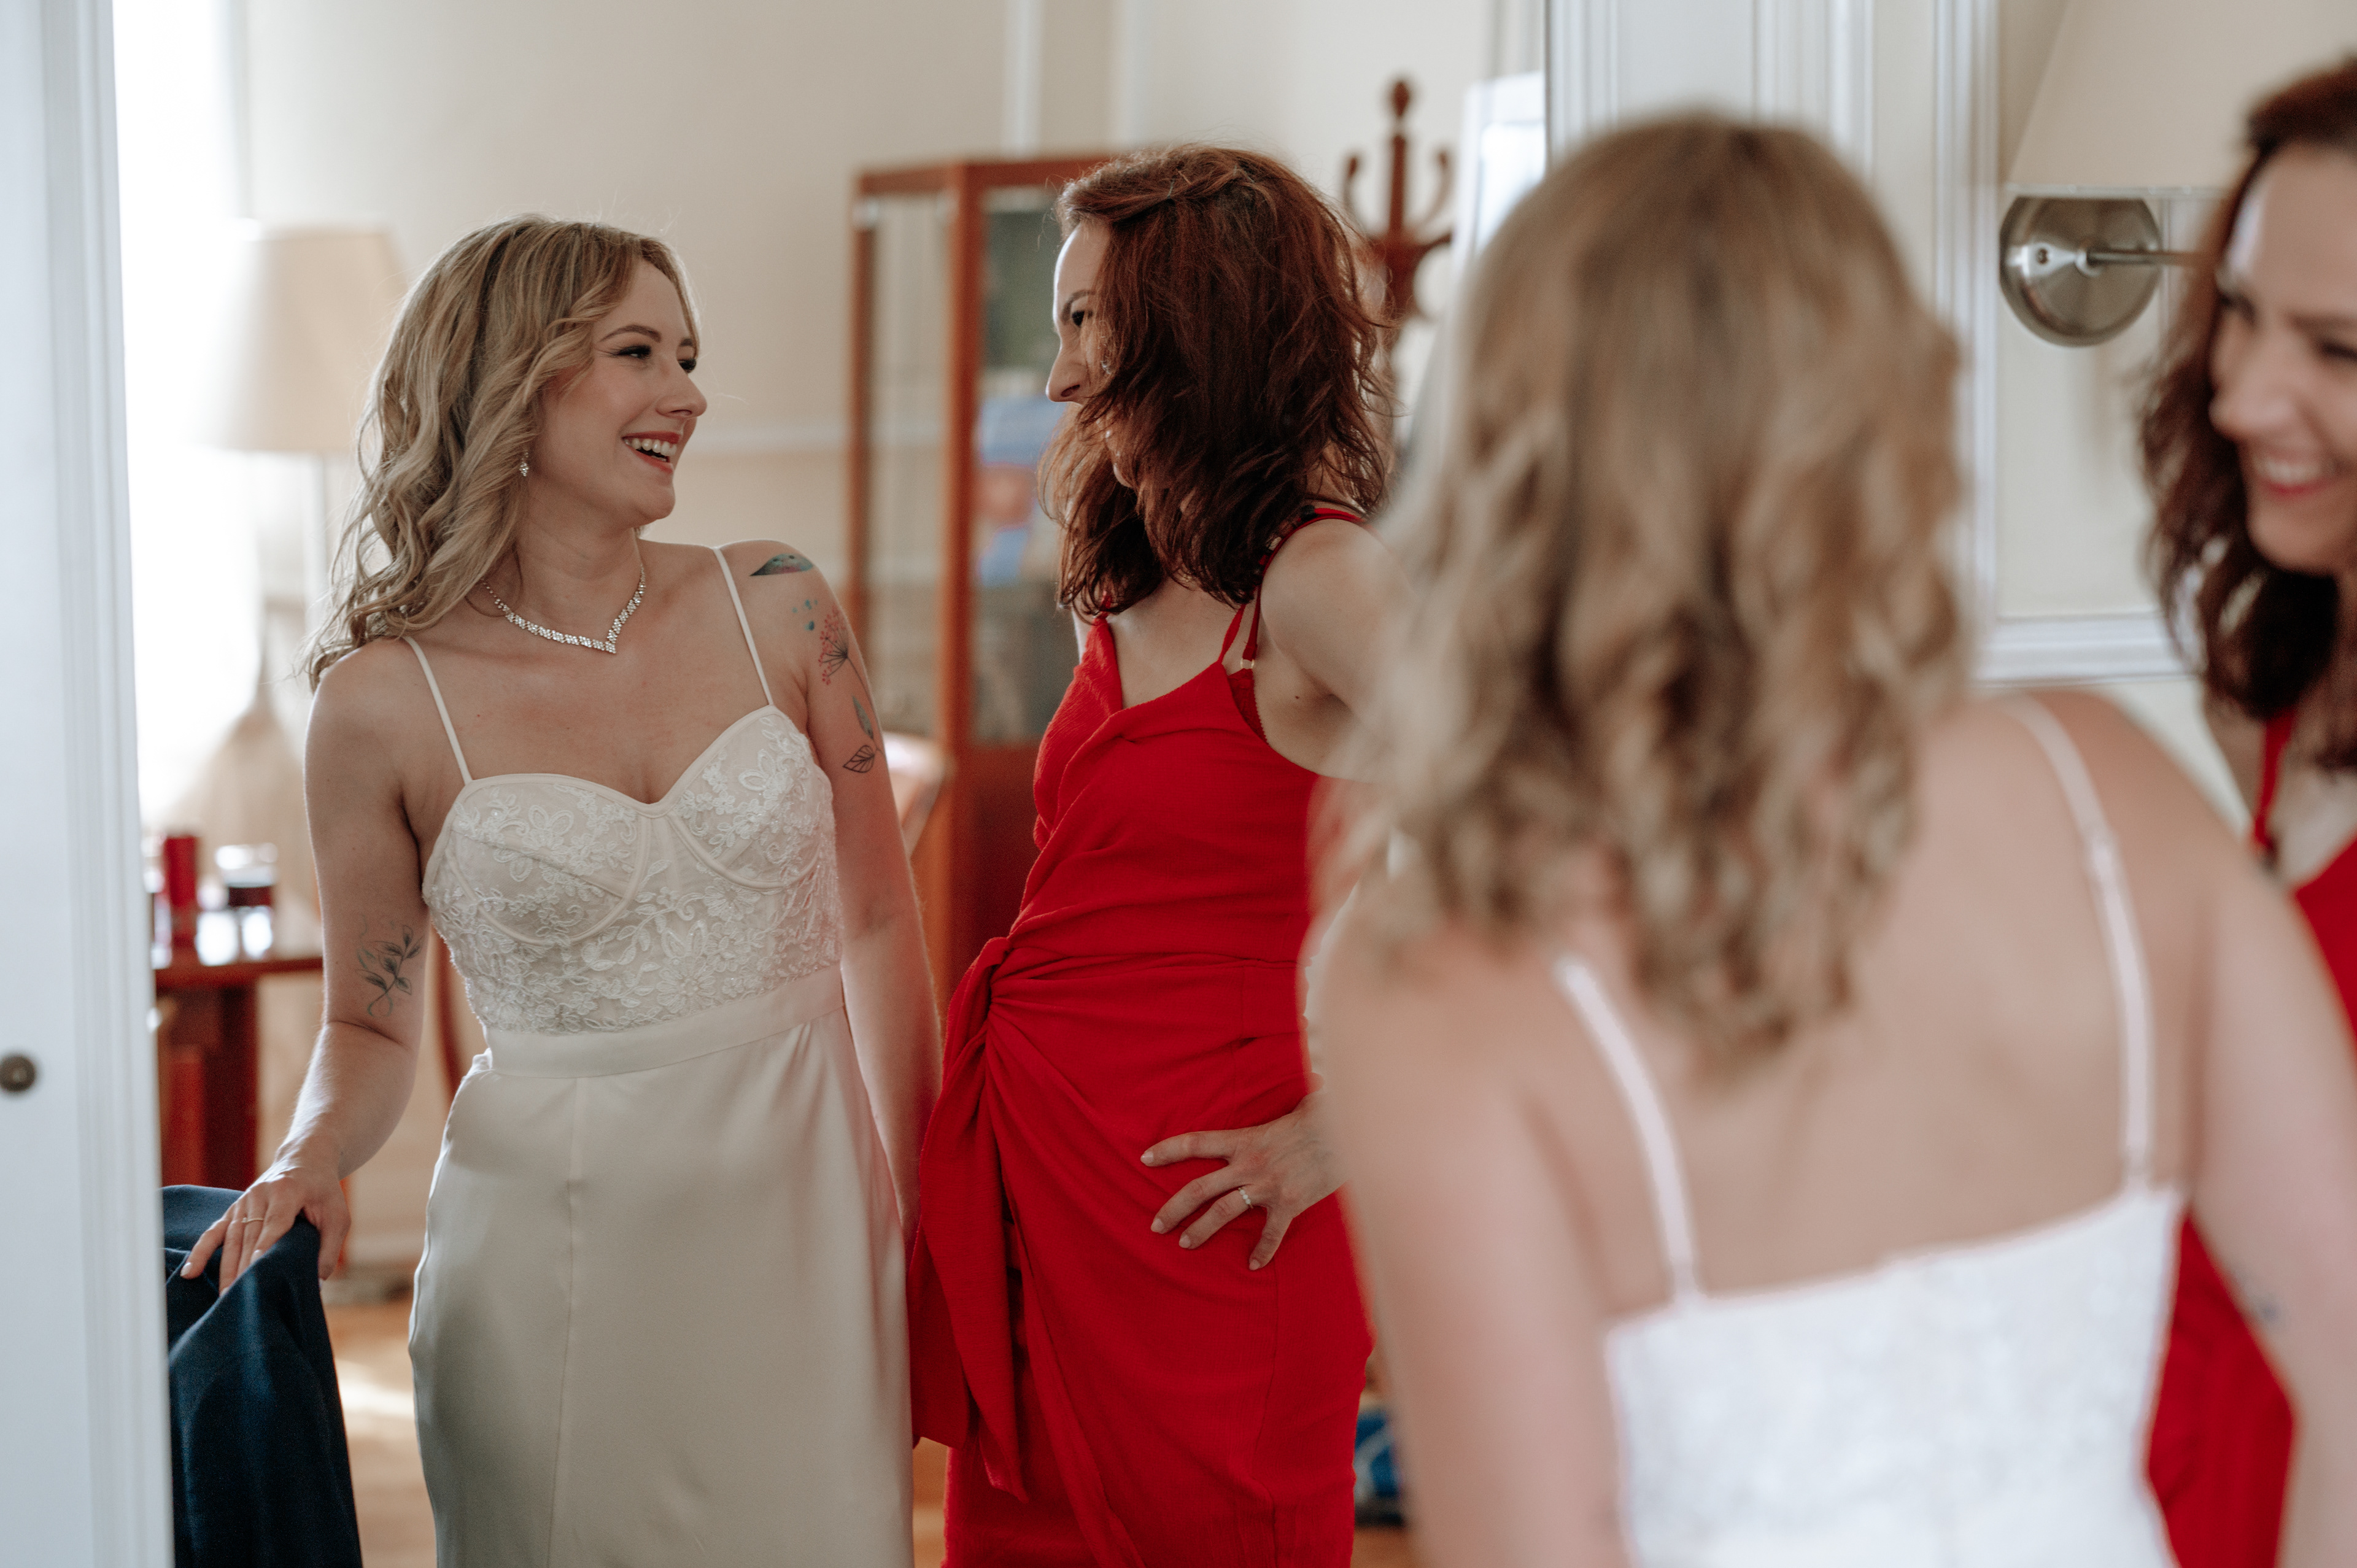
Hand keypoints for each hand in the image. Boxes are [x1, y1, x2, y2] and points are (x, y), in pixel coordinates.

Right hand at [179, 1150, 349, 1289]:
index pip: (275, 1222)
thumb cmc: (323, 1191)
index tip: (255, 1269)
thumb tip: (317, 1281)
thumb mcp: (338, 1214)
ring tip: (224, 1296)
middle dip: (243, 1267)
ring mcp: (243, 1201)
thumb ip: (330, 1247)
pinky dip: (201, 1252)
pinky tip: (190, 1273)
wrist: (304, 1160)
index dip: (265, 1245)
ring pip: (231, 1238)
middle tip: (239, 1297)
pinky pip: (214, 1231)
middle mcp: (261, 1194)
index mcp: (288, 1191)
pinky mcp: (234, 1209)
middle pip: (250, 1235)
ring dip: (226, 1267)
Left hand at [1142, 1093, 1342, 1268]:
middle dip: (1173, 1208)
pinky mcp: (1289, 1203)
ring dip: (1201, 1230)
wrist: (1349, 1131)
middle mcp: (1248, 1163)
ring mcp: (1267, 1185)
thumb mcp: (1293, 1107)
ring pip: (1222, 1212)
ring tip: (1185, 1245)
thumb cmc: (1322, 1116)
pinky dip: (1261, 1251)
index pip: (1195, 1142)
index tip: (1145, 1158)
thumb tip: (1311, 1087)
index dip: (1167, 1150)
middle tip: (1155, 1225)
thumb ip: (1286, 1106)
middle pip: (1199, 1187)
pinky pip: (1270, 1233)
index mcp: (1243, 1139)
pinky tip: (1253, 1265)